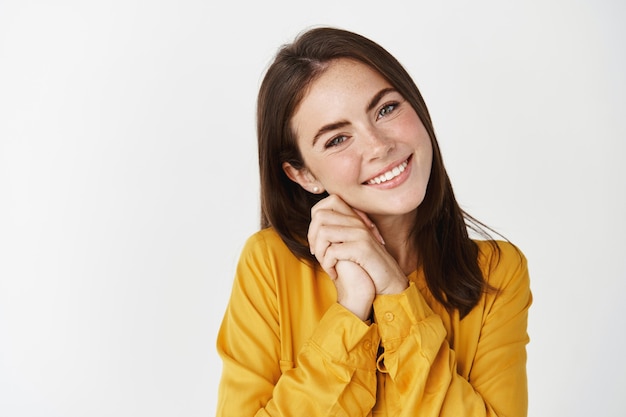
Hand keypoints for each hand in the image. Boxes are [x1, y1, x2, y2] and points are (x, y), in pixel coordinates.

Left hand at [308, 195, 408, 316]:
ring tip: (326, 264)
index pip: (328, 202)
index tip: (317, 242)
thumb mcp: (350, 247)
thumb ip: (337, 234)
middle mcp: (358, 222)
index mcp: (355, 219)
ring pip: (323, 232)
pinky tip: (334, 274)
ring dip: (319, 252)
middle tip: (317, 254)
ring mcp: (361, 233)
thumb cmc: (366, 268)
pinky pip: (332, 250)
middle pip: (320, 215)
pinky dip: (327, 265)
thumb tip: (312, 229)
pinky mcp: (363, 248)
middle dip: (312, 237)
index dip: (315, 220)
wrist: (389, 284)